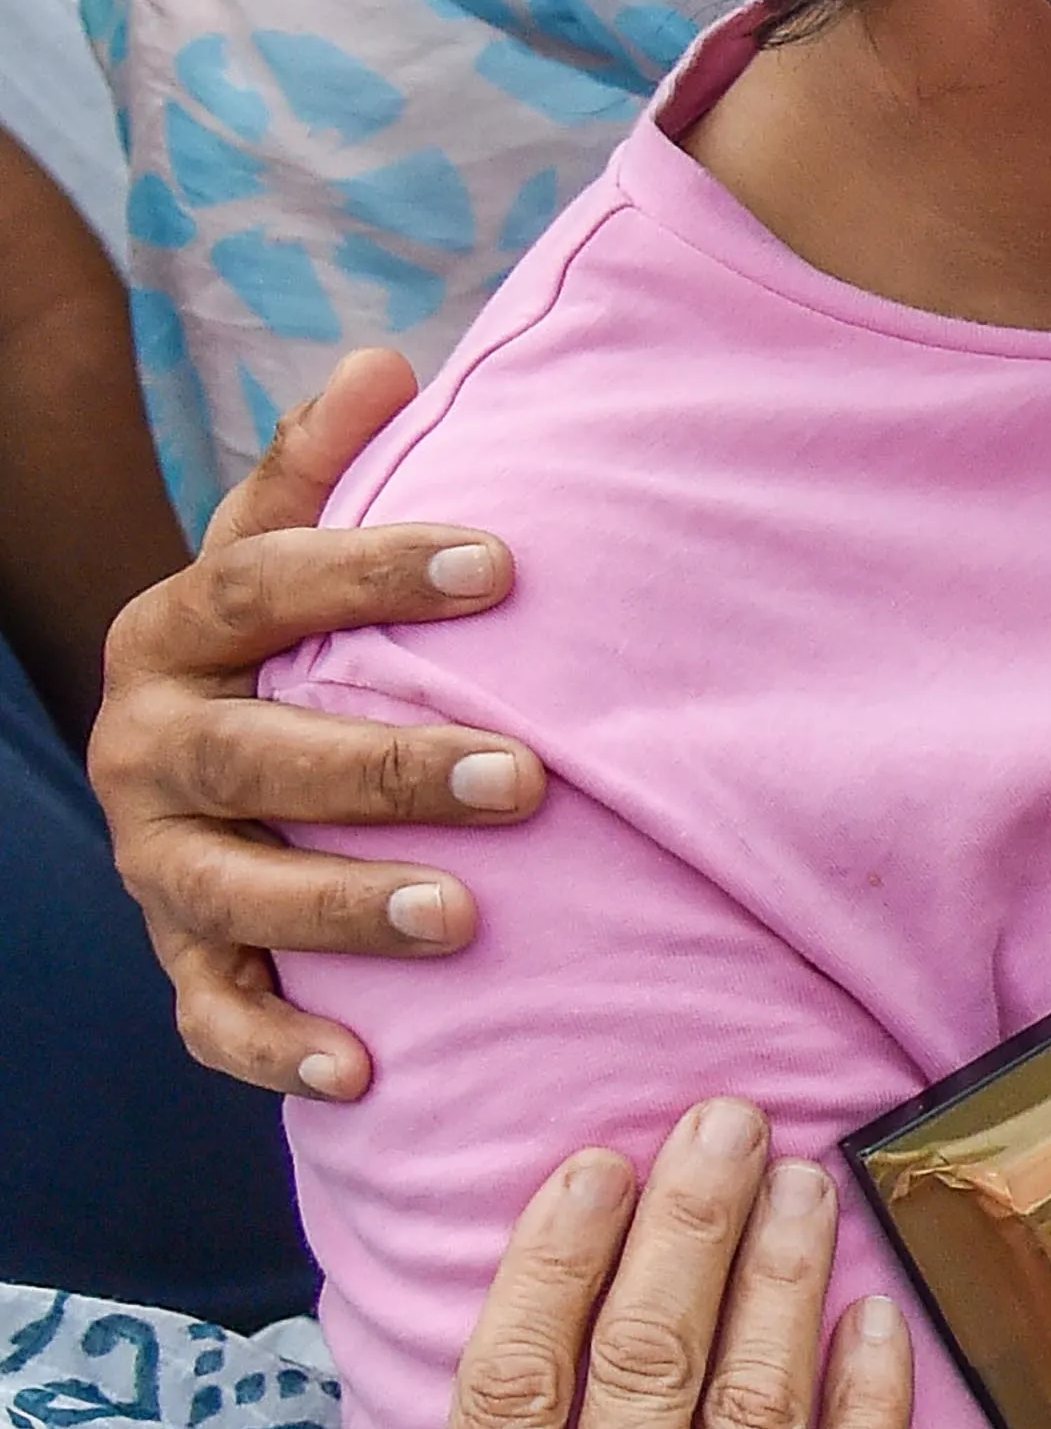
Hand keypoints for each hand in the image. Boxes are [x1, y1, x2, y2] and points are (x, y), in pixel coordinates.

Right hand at [93, 347, 534, 1099]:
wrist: (202, 752)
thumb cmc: (287, 639)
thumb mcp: (286, 541)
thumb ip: (324, 462)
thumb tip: (382, 358)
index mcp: (174, 630)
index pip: (261, 586)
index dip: (376, 571)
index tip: (505, 564)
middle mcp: (146, 748)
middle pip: (256, 757)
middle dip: (387, 767)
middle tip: (526, 776)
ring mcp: (158, 861)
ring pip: (236, 891)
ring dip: (345, 907)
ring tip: (465, 915)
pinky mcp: (182, 955)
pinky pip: (213, 1015)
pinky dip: (280, 1045)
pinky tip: (368, 1070)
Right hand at [304, 1099, 909, 1428]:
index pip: (512, 1390)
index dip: (558, 1260)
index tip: (594, 1167)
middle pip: (645, 1367)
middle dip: (690, 1223)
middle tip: (728, 1116)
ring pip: (758, 1406)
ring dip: (787, 1274)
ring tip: (811, 1174)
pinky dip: (871, 1392)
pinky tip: (880, 1311)